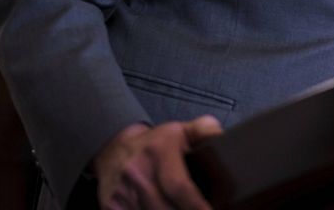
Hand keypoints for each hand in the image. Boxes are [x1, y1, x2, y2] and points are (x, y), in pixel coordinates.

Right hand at [94, 116, 222, 209]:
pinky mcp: (111, 208)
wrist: (114, 149)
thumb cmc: (154, 145)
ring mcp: (121, 194)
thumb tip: (221, 136)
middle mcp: (138, 173)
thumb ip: (204, 131)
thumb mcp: (180, 131)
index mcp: (158, 152)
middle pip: (165, 209)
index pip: (179, 186)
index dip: (197, 206)